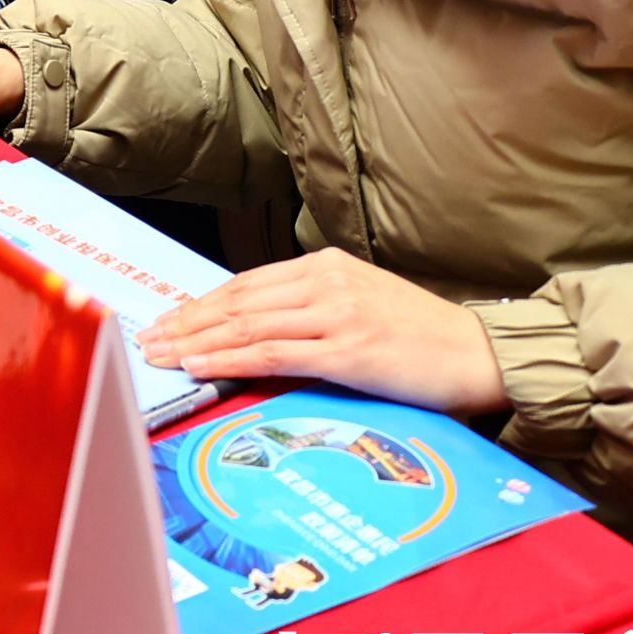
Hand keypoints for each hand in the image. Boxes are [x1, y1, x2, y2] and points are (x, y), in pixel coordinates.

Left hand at [139, 249, 510, 416]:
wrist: (483, 355)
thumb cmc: (424, 337)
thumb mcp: (362, 306)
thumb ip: (312, 311)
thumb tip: (257, 333)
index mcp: (326, 266)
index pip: (246, 284)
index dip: (201, 304)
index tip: (169, 321)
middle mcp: (326, 282)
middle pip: (237, 302)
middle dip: (187, 322)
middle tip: (149, 339)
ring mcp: (336, 314)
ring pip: (247, 326)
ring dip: (197, 342)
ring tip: (163, 355)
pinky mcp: (347, 350)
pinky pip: (274, 353)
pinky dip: (231, 360)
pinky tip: (203, 367)